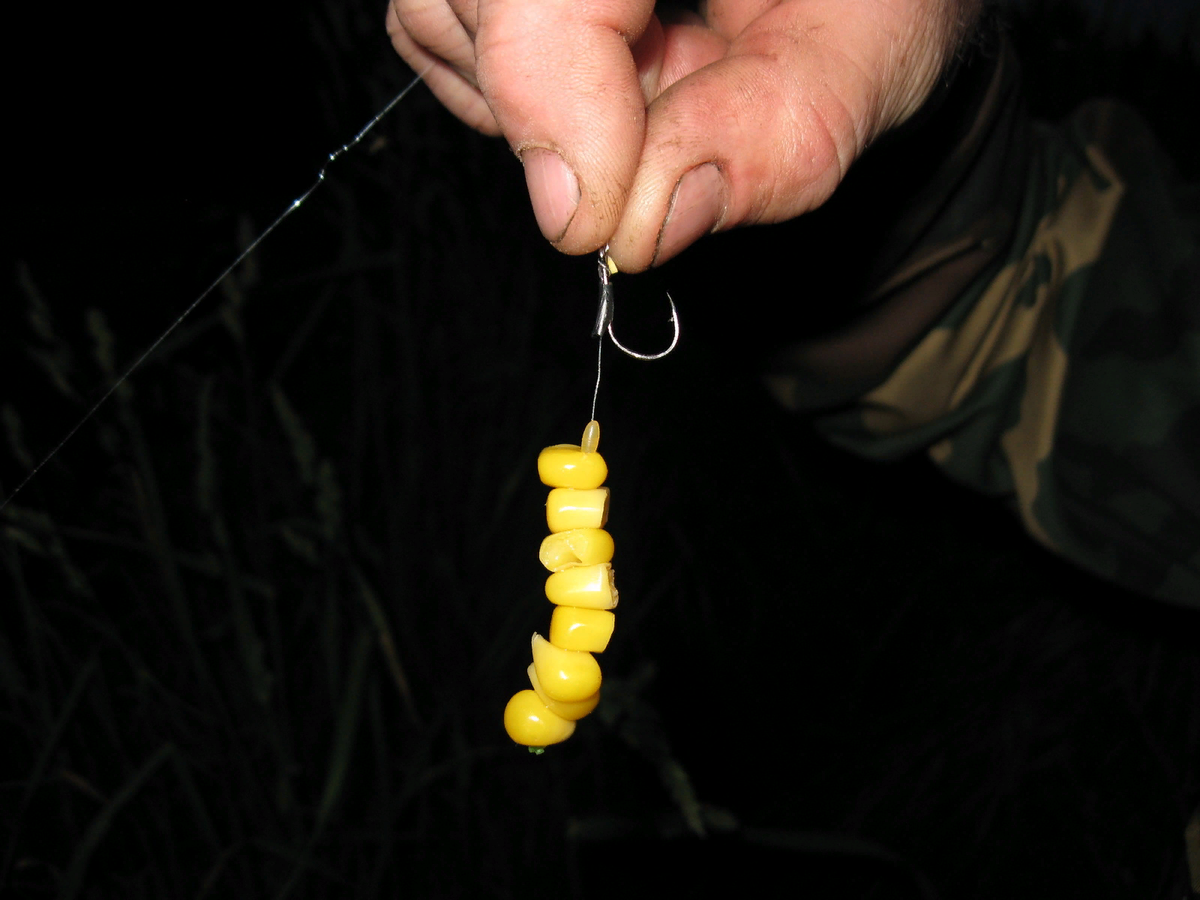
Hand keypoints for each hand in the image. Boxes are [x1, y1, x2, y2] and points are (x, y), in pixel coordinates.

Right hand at [387, 0, 979, 269]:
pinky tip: (618, 73)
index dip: (545, 100)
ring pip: (440, 20)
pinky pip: (448, 30)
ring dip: (537, 102)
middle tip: (668, 128)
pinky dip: (523, 90)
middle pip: (464, 0)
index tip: (599, 221)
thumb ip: (778, 131)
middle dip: (550, 106)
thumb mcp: (879, 41)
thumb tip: (644, 225)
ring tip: (661, 80)